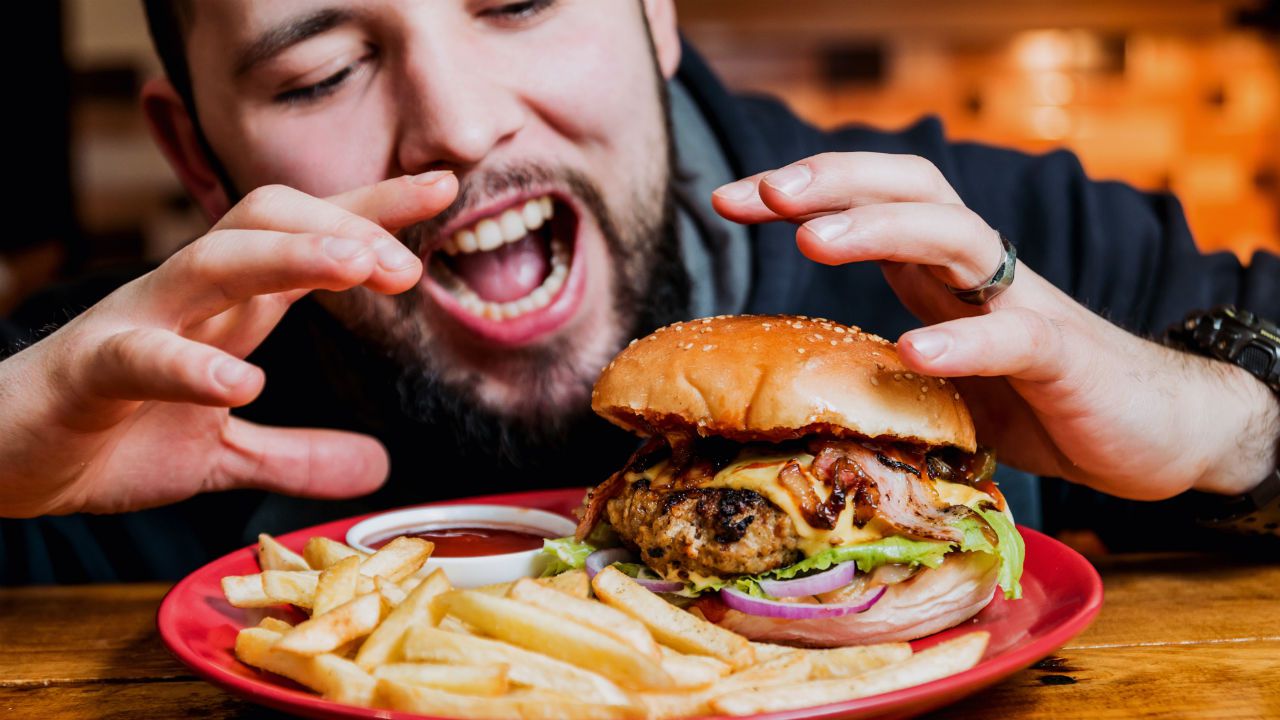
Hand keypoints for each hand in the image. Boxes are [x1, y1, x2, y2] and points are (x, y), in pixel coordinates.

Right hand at [0, 171, 457, 517]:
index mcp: (225, 308)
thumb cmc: (110, 434)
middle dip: (343, 226)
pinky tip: (242, 382)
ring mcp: (137, 325)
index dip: (374, 210)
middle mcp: (187, 299)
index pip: (307, 239)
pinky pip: (141, 355)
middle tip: (408, 262)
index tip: (444, 188)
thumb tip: (377, 464)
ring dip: (291, 259)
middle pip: (265, 223)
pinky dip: (191, 367)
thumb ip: (298, 452)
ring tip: (360, 267)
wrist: (5, 459)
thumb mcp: (223, 452)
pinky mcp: (91, 372)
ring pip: (213, 265)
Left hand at [713, 153, 1279, 499]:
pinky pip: (1015, 337)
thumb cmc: (1037, 402)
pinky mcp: (1064, 357)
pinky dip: (964, 341)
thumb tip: (788, 399)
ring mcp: (1024, 308)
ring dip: (880, 229)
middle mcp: (979, 273)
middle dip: (832, 181)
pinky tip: (915, 350)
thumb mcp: (941, 383)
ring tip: (812, 242)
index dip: (802, 192)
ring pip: (955, 237)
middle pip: (910, 190)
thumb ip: (882, 374)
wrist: (1153, 433)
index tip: (728, 199)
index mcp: (941, 272)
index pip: (869, 201)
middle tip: (762, 193)